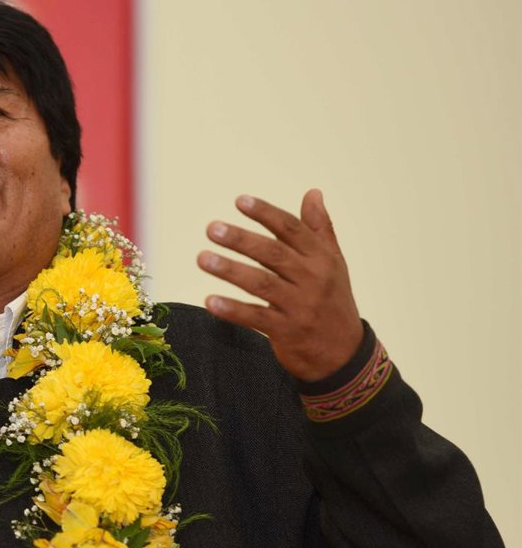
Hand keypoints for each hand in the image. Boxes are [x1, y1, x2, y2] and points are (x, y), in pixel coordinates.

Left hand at [197, 189, 363, 381]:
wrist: (344, 354)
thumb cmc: (334, 301)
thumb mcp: (334, 263)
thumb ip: (320, 228)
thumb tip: (313, 193)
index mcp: (321, 259)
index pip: (292, 230)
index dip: (266, 214)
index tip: (240, 201)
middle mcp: (312, 280)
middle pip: (273, 254)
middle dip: (241, 240)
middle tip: (212, 228)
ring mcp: (299, 307)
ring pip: (261, 284)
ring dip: (230, 270)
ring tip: (202, 258)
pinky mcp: (286, 332)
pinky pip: (255, 318)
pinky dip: (232, 310)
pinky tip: (210, 300)